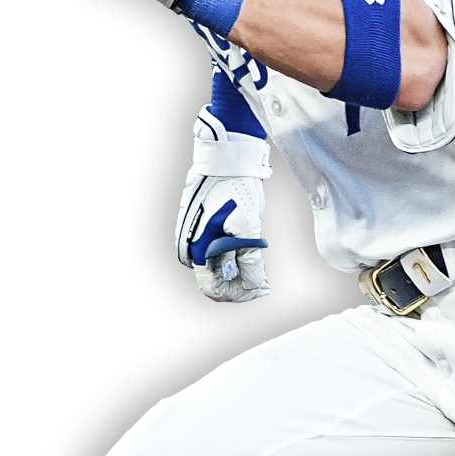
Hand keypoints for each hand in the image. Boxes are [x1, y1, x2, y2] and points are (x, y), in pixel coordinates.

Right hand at [175, 138, 271, 305]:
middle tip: (262, 284)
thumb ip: (250, 260)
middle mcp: (191, 246)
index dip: (237, 294)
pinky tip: (249, 257)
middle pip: (214, 281)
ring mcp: (195, 238)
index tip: (259, 289)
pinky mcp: (203, 230)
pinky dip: (233, 261)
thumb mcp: (249, 226)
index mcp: (197, 248)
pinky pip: (216, 255)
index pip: (212, 289)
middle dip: (239, 286)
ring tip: (259, 271)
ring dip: (238, 275)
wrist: (227, 161)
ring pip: (217, 269)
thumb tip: (255, 285)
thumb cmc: (236, 190)